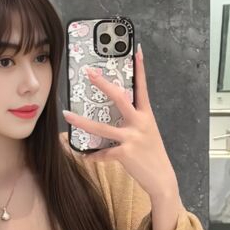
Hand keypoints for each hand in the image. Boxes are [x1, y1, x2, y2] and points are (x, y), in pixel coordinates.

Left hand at [62, 46, 178, 198]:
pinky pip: (103, 153)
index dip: (140, 69)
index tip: (137, 50)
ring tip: (67, 115)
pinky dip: (92, 155)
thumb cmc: (151, 154)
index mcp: (146, 115)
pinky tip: (85, 155)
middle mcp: (140, 123)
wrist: (162, 178)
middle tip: (89, 73)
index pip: (142, 88)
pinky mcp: (126, 154)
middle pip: (120, 99)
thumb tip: (113, 112)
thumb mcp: (146, 133)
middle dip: (103, 84)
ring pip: (102, 128)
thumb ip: (132, 121)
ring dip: (82, 122)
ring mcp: (133, 138)